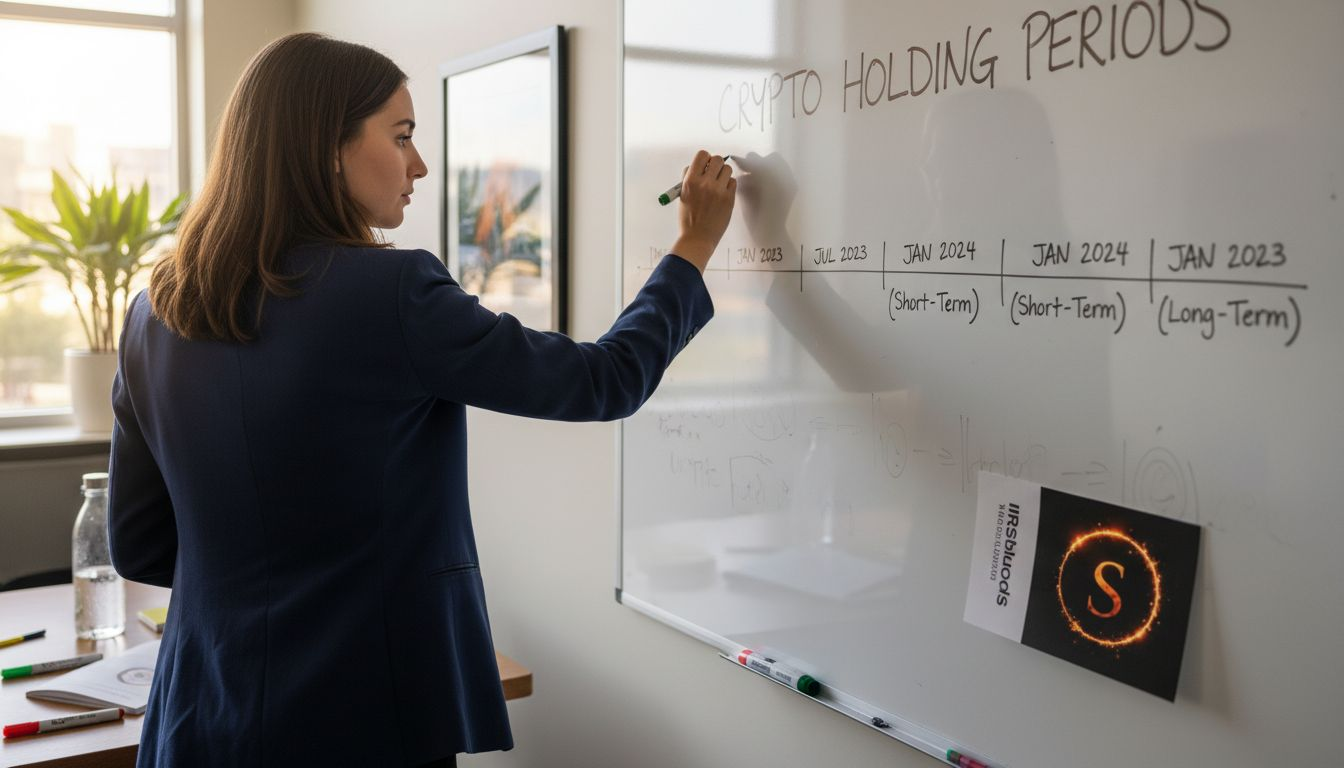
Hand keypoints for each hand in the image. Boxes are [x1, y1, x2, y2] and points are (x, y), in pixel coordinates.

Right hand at [670, 150, 736, 272]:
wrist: (697, 238)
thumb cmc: (688, 219)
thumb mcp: (683, 195)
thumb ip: (689, 179)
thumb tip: (697, 166)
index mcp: (690, 181)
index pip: (702, 155)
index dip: (705, 158)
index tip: (706, 165)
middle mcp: (705, 183)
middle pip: (717, 159)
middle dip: (716, 164)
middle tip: (713, 174)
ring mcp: (718, 191)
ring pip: (727, 169)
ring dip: (723, 174)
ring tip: (718, 184)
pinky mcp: (729, 199)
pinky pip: (733, 182)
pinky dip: (728, 185)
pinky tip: (722, 193)